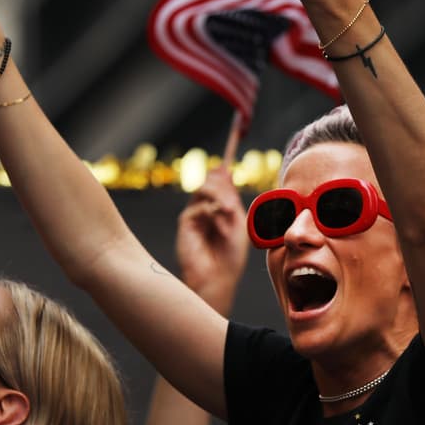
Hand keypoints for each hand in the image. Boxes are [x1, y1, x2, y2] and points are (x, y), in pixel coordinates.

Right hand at [175, 167, 248, 303]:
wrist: (219, 278)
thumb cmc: (231, 256)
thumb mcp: (238, 222)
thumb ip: (231, 198)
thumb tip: (224, 172)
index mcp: (220, 207)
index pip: (219, 181)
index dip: (223, 167)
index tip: (231, 147)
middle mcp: (206, 207)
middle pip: (211, 180)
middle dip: (223, 186)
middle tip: (233, 202)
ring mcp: (195, 214)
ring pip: (204, 188)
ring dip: (220, 198)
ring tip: (229, 213)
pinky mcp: (186, 223)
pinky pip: (198, 206)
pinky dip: (212, 212)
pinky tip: (219, 223)